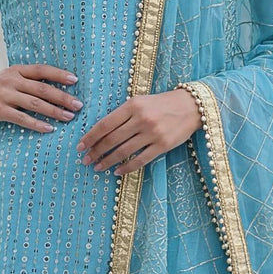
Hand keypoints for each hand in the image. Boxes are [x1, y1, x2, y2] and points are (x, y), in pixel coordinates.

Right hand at [0, 64, 81, 131]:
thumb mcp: (8, 79)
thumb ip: (26, 82)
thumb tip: (53, 89)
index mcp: (16, 70)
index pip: (41, 70)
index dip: (58, 74)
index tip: (75, 80)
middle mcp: (11, 80)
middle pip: (42, 88)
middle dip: (62, 97)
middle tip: (78, 104)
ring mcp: (4, 95)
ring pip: (35, 103)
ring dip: (54, 111)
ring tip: (69, 117)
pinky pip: (22, 118)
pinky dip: (37, 124)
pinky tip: (49, 129)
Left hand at [77, 89, 201, 176]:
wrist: (192, 106)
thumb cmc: (162, 104)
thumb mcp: (140, 101)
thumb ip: (123, 114)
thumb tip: (101, 132)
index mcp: (133, 105)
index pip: (105, 124)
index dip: (90, 137)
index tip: (80, 146)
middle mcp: (141, 119)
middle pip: (111, 139)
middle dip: (95, 151)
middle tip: (85, 160)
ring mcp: (152, 133)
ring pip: (123, 151)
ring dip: (107, 161)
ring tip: (97, 167)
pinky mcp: (162, 145)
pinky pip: (140, 160)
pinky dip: (126, 167)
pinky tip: (117, 171)